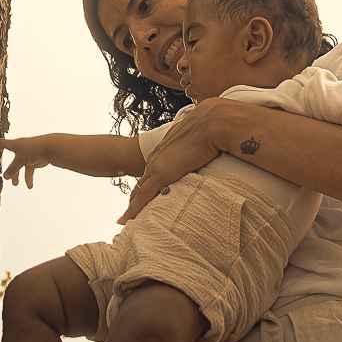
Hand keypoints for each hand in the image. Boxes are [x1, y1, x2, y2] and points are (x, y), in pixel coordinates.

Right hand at [0, 135, 55, 187]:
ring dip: (16, 175)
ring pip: (18, 164)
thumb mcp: (20, 161)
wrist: (51, 148)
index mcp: (13, 144)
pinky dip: (28, 177)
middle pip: (5, 149)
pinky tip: (29, 186)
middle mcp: (19, 146)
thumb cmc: (34, 150)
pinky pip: (28, 169)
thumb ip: (12, 169)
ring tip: (15, 184)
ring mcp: (26, 152)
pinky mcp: (34, 158)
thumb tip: (4, 177)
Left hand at [119, 100, 218, 222]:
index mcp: (167, 149)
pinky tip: (127, 219)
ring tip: (127, 219)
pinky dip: (134, 209)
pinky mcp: (162, 174)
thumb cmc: (211, 127)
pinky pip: (143, 196)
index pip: (153, 170)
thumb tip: (214, 148)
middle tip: (130, 212)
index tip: (144, 193)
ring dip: (133, 205)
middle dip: (136, 197)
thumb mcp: (203, 137)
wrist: (211, 122)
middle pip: (142, 182)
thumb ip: (202, 145)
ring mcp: (157, 165)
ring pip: (139, 191)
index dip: (148, 183)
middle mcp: (158, 157)